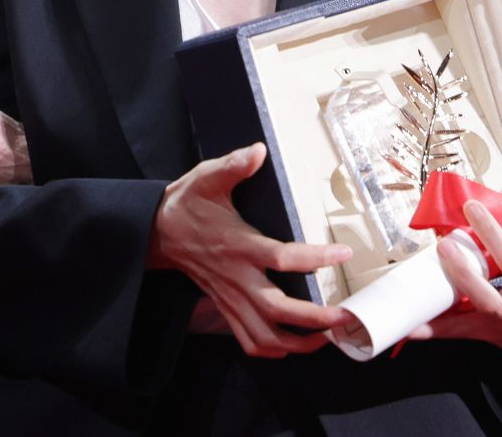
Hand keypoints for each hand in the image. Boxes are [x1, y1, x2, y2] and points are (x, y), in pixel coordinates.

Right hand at [148, 143, 351, 358]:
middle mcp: (236, 277)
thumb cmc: (188, 203)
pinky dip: (271, 349)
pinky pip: (247, 340)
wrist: (157, 231)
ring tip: (326, 339)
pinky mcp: (224, 306)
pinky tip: (291, 346)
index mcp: (239, 244)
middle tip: (344, 318)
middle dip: (313, 320)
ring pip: (264, 335)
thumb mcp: (207, 177)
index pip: (282, 257)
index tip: (343, 254)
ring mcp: (230, 296)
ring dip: (297, 344)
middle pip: (277, 310)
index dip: (315, 258)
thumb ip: (233, 165)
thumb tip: (258, 151)